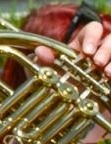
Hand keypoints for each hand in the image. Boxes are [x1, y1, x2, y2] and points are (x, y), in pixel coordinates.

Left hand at [35, 20, 109, 143]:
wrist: (70, 114)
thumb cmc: (57, 88)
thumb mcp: (46, 76)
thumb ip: (42, 63)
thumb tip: (40, 51)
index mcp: (83, 45)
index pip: (93, 29)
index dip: (92, 35)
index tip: (86, 51)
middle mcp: (100, 52)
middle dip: (107, 48)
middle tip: (97, 62)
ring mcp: (110, 66)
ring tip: (108, 73)